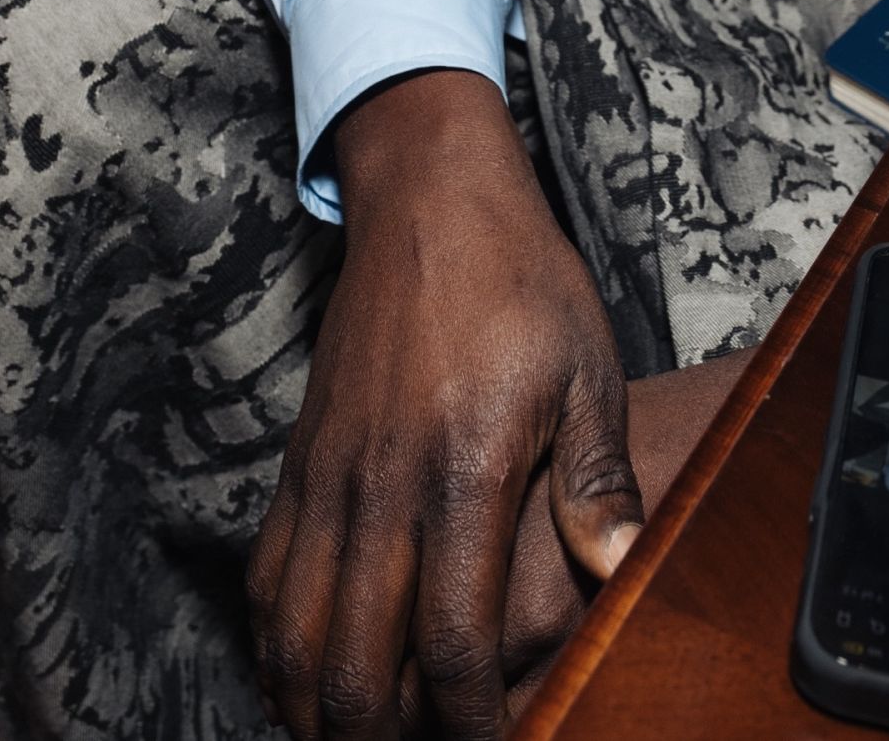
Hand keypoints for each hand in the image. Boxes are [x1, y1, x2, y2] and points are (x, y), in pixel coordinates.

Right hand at [247, 70, 640, 740]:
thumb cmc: (521, 281)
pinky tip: (314, 680)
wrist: (430, 202)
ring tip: (368, 739)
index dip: (472, 726)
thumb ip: (598, 483)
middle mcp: (381, 488)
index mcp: (463, 471)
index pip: (455, 647)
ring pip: (295, 643)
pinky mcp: (296, 466)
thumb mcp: (588, 371)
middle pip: (355, 671)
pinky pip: (266, 588)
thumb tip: (622, 574)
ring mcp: (327, 479)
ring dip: (324, 712)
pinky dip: (279, 653)